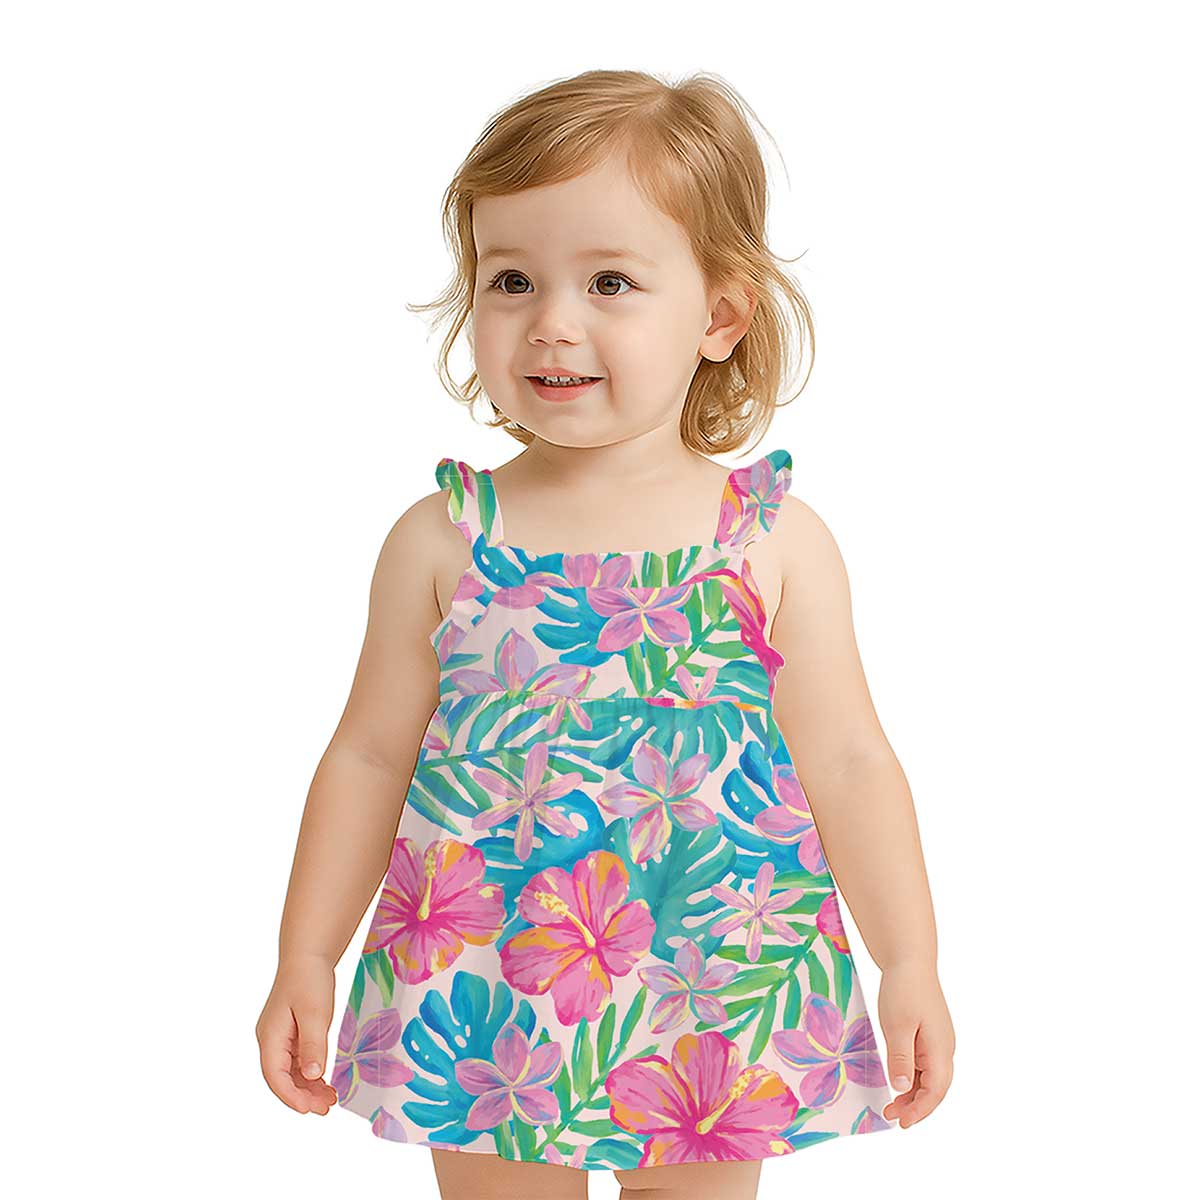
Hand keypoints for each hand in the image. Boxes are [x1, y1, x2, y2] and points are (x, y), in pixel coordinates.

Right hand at [256, 954, 339, 1114]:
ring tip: (329, 1100)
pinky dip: (310, 1073)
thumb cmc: (309, 979)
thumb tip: (311, 1077)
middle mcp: (270, 1040)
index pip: (275, 1076)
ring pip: (290, 1072)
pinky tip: (325, 1082)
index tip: (309, 1110)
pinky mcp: (290, 1033)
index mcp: (270, 1037)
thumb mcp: (315, 1013)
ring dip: (307, 1087)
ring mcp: (279, 1037)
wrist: (308, 955)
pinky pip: (297, 1061)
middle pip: (282, 1078)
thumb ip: (312, 1046)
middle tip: (325, 1108)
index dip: (291, 1096)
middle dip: (302, 1096)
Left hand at [877, 960, 953, 1127]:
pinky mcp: (930, 1035)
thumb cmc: (904, 989)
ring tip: (892, 1105)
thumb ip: (900, 1058)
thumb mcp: (897, 1025)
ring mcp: (938, 1041)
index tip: (903, 1122)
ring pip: (930, 1077)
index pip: (936, 1091)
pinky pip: (924, 1064)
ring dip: (913, 1093)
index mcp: (940, 1049)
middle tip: (893, 1116)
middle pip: (935, 1088)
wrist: (910, 961)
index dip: (920, 1110)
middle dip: (916, 1107)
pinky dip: (912, 1077)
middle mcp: (944, 1048)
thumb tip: (902, 1088)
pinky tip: (898, 1081)